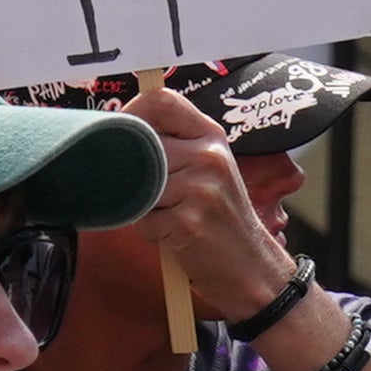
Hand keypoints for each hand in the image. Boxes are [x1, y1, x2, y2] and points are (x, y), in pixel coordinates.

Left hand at [125, 85, 300, 324]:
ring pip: (136, 185)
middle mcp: (209, 156)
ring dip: (141, 207)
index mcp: (212, 137)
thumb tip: (118, 130)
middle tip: (150, 196)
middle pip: (140, 146)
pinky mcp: (188, 221)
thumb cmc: (220, 221)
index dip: (132, 112)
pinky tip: (174, 238)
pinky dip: (150, 233)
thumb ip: (175, 147)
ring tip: (169, 219)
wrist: (252, 270)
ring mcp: (200, 188)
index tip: (122, 133)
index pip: (162, 100)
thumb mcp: (209, 172)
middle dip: (133, 175)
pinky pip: (143, 220)